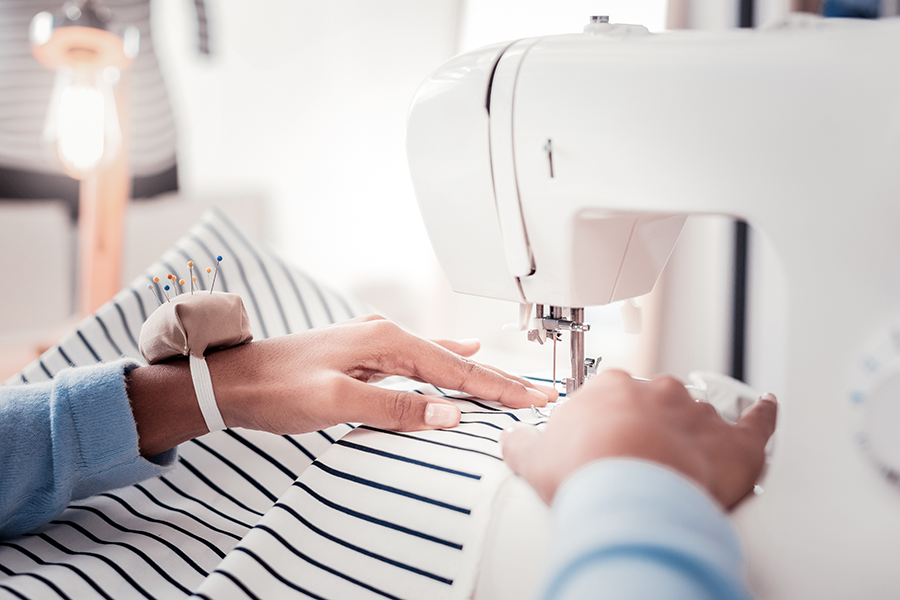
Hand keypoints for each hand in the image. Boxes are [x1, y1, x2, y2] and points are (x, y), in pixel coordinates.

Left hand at [128, 315, 556, 455]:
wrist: (228, 380)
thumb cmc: (275, 387)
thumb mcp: (335, 400)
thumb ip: (394, 406)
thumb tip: (449, 413)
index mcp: (384, 340)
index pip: (454, 367)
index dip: (496, 386)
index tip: (532, 397)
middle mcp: (383, 335)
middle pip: (453, 359)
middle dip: (496, 378)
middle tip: (535, 392)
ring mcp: (372, 344)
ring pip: (437, 359)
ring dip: (473, 373)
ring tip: (508, 380)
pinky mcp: (362, 357)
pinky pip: (417, 362)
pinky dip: (444, 365)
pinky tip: (455, 352)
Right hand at [500, 369, 776, 508]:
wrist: (630, 499)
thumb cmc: (585, 473)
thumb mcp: (533, 457)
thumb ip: (522, 442)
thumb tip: (512, 439)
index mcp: (612, 388)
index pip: (613, 394)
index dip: (608, 422)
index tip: (604, 441)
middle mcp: (658, 391)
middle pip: (656, 402)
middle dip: (650, 427)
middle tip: (637, 460)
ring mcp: (698, 413)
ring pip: (699, 416)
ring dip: (693, 435)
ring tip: (682, 467)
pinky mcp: (735, 442)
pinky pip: (756, 422)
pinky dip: (762, 415)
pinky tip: (765, 409)